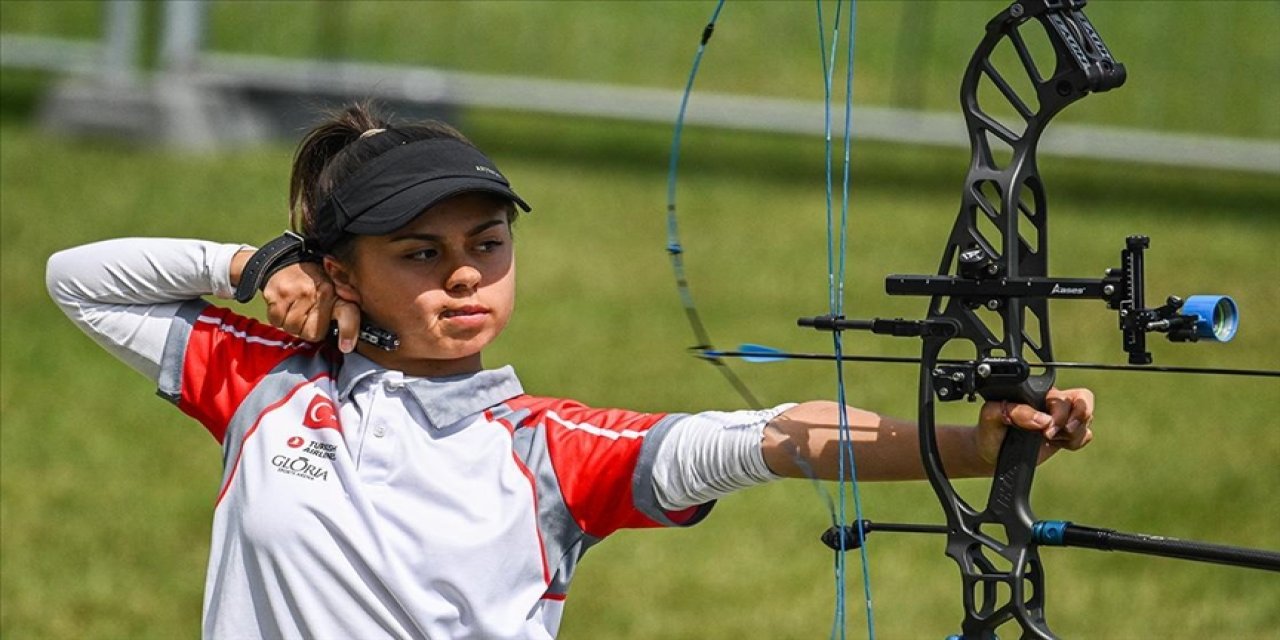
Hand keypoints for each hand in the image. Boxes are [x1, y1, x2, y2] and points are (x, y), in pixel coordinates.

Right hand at [261, 262, 360, 351]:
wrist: (285, 262)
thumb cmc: (313, 281)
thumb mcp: (335, 289)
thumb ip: (347, 307)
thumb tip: (351, 336)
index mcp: (335, 292)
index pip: (347, 313)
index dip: (349, 331)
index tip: (346, 346)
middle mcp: (317, 292)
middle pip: (314, 333)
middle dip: (311, 330)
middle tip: (311, 316)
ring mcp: (295, 295)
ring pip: (294, 330)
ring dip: (294, 325)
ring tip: (297, 310)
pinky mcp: (277, 297)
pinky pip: (277, 323)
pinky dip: (280, 320)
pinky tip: (286, 308)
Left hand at [974, 387, 1094, 466]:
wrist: (991, 453)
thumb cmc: (991, 430)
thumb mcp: (992, 415)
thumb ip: (1015, 411)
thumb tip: (1042, 419)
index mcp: (1036, 393)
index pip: (1062, 392)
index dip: (1059, 410)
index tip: (1046, 426)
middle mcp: (1052, 403)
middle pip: (1082, 402)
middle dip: (1070, 421)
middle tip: (1050, 434)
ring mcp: (1061, 419)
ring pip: (1087, 419)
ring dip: (1073, 433)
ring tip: (1052, 439)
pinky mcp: (1066, 436)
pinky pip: (1086, 434)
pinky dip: (1076, 442)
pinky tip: (1058, 444)